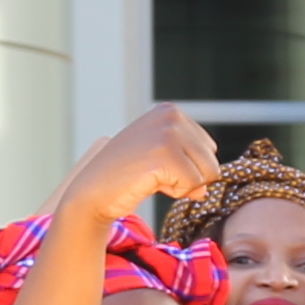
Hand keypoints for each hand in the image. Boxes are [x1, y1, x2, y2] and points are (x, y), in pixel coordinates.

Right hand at [64, 102, 220, 226]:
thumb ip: (189, 164)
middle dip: (188, 178)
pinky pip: (193, 186)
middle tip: (153, 174)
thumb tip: (204, 189)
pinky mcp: (164, 155)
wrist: (92, 191)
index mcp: (171, 111)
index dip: (187, 167)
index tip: (156, 165)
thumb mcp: (163, 160)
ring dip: (181, 186)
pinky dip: (173, 192)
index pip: (209, 149)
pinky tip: (148, 183)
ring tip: (151, 177)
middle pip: (212, 162)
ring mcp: (167, 133)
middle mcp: (171, 116)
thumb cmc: (125, 176)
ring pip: (207, 175)